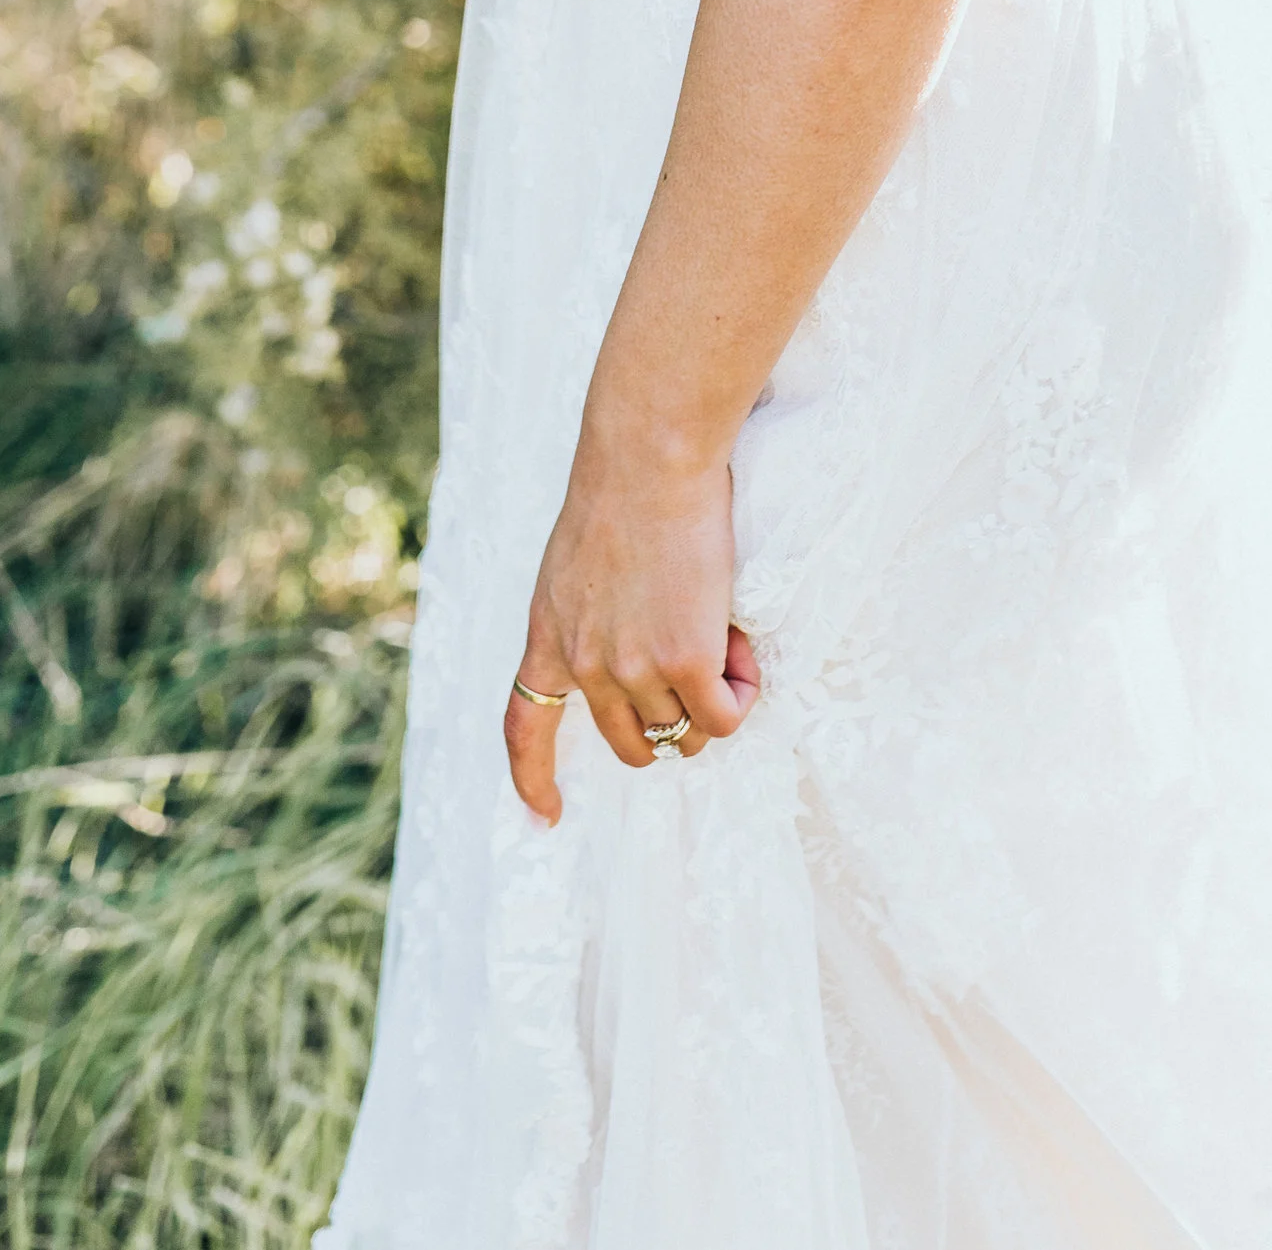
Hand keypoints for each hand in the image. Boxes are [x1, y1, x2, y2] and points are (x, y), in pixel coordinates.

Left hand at [505, 431, 761, 817]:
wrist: (650, 455)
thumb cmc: (626, 485)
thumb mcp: (577, 562)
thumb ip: (591, 614)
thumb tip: (633, 654)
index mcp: (550, 634)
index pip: (526, 726)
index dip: (535, 779)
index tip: (546, 816)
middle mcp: (585, 664)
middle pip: (631, 743)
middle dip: (671, 723)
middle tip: (703, 667)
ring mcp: (632, 668)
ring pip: (682, 731)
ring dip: (713, 699)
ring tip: (726, 637)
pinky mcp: (684, 658)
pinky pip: (723, 715)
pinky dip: (742, 696)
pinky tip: (745, 654)